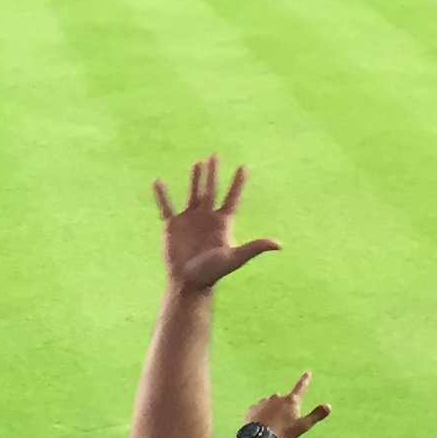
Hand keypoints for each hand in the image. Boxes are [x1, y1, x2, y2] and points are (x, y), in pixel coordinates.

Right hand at [152, 155, 279, 296]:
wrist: (188, 282)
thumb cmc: (212, 272)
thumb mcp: (234, 258)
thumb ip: (254, 248)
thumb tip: (279, 244)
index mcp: (222, 222)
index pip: (232, 197)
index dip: (238, 182)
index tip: (244, 166)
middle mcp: (206, 217)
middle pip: (211, 190)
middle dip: (214, 173)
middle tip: (215, 155)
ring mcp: (189, 219)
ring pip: (192, 193)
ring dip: (194, 178)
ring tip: (197, 163)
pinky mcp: (172, 225)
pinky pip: (166, 206)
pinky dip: (161, 195)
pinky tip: (157, 181)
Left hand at [246, 371, 332, 437]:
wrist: (258, 437)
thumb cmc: (284, 432)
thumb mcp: (303, 426)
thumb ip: (316, 415)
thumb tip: (328, 406)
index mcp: (291, 400)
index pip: (300, 387)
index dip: (305, 380)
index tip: (307, 372)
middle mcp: (276, 397)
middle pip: (283, 399)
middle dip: (284, 407)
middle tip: (283, 422)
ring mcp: (263, 401)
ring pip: (270, 404)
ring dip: (272, 411)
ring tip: (271, 425)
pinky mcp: (252, 408)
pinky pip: (259, 409)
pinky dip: (261, 415)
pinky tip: (261, 424)